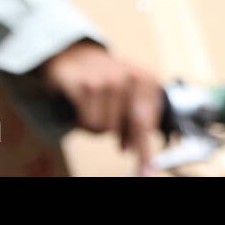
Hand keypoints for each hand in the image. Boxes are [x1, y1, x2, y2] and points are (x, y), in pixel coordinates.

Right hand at [38, 41, 162, 171]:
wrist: (76, 54)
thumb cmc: (107, 79)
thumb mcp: (129, 95)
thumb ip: (135, 120)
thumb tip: (132, 149)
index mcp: (147, 79)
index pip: (148, 123)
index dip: (145, 150)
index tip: (147, 171)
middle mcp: (130, 77)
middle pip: (129, 129)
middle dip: (123, 137)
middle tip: (123, 147)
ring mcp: (107, 80)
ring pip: (105, 129)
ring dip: (97, 125)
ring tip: (95, 108)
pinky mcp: (84, 85)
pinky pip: (87, 122)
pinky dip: (83, 121)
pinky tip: (82, 106)